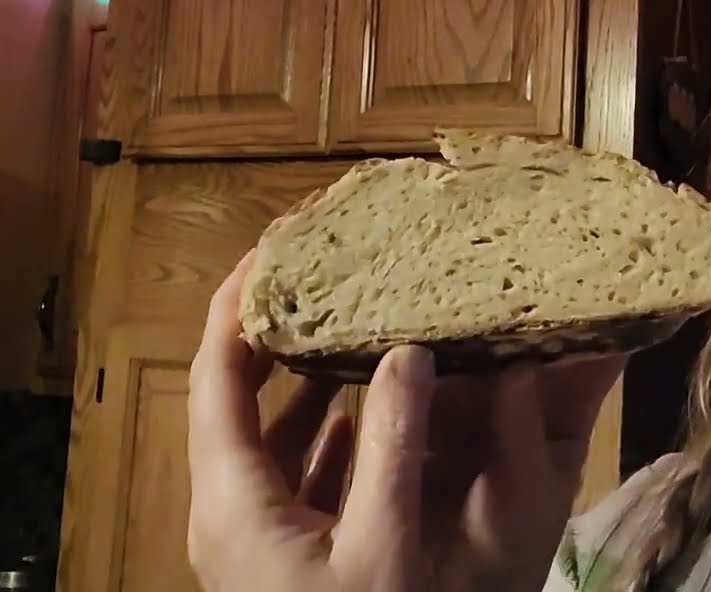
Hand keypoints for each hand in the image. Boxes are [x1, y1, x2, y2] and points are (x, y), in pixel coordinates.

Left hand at [186, 251, 624, 590]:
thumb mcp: (381, 542)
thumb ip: (392, 446)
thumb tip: (409, 353)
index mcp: (232, 495)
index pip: (216, 375)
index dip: (235, 305)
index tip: (273, 247)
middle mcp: (228, 504)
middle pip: (235, 395)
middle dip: (275, 330)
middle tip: (324, 274)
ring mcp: (253, 528)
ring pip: (268, 432)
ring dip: (306, 379)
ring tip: (355, 322)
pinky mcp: (282, 548)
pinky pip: (296, 468)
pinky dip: (329, 428)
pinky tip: (374, 406)